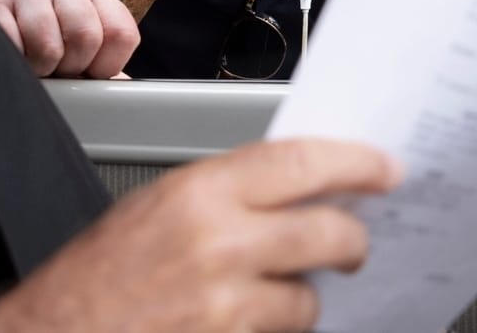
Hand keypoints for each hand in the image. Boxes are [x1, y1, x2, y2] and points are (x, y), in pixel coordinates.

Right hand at [0, 0, 139, 77]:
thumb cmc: (47, 48)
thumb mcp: (84, 50)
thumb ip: (109, 66)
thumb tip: (129, 96)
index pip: (122, 34)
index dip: (105, 66)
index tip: (88, 69)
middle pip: (86, 35)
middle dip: (71, 67)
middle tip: (57, 67)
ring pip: (48, 45)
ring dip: (40, 68)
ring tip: (34, 62)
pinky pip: (13, 47)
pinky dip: (15, 64)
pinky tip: (14, 54)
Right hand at [0, 137, 401, 332]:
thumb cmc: (92, 280)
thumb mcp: (154, 210)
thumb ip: (222, 197)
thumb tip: (291, 190)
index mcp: (196, 191)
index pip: (298, 161)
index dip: (354, 163)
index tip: (384, 168)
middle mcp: (216, 242)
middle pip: (326, 231)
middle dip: (353, 239)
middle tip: (357, 241)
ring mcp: (224, 304)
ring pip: (308, 297)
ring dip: (303, 298)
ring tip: (273, 295)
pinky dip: (273, 332)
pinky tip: (248, 323)